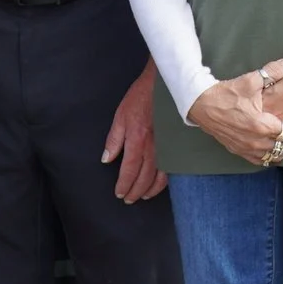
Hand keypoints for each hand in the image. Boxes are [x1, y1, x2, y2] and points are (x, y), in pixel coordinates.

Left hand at [102, 64, 167, 202]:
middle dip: (136, 190)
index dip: (124, 184)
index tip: (119, 193)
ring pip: (160, 176)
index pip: (130, 169)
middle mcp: (153, 146)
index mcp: (137, 139)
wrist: (164, 84)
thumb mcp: (120, 115)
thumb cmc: (141, 97)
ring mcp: (166, 146)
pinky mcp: (175, 144)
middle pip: (144, 176)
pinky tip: (160, 184)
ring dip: (151, 189)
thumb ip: (114, 139)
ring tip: (143, 196)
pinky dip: (165, 180)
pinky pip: (172, 167)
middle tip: (129, 199)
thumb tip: (107, 158)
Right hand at [189, 69, 282, 167]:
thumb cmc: (226, 93)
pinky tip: (274, 146)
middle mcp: (256, 142)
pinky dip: (271, 155)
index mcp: (261, 125)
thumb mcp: (250, 80)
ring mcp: (247, 149)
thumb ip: (273, 71)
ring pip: (276, 156)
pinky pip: (261, 160)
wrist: (201, 105)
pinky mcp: (239, 151)